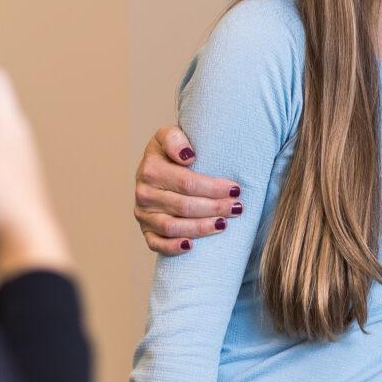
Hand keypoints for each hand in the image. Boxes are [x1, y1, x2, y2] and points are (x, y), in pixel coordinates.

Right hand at [133, 125, 241, 254]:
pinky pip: (156, 244)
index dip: (214, 188)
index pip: (187, 183)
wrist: (154, 166)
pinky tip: (191, 246)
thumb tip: (188, 157)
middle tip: (237, 208)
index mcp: (151, 169)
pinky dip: (173, 247)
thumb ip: (175, 139)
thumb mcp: (169, 134)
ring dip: (201, 228)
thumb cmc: (169, 151)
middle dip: (215, 208)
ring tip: (223, 225)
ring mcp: (143, 214)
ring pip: (173, 227)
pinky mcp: (145, 230)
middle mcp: (144, 193)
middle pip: (184, 206)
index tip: (236, 189)